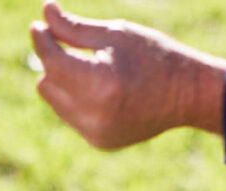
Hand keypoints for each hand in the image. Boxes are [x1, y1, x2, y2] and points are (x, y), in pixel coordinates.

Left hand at [29, 1, 225, 149]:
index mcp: (100, 84)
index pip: (53, 62)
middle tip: (69, 46)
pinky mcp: (100, 142)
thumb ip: (75, 28)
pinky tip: (101, 90)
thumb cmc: (154, 56)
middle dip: (54, 63)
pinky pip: (72, 117)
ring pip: (56, 103)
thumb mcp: (115, 35)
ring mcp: (96, 133)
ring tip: (90, 69)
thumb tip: (44, 13)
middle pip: (48, 84)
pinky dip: (77, 102)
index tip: (38, 26)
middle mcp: (94, 115)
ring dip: (63, 83)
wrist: (188, 95)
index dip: (42, 42)